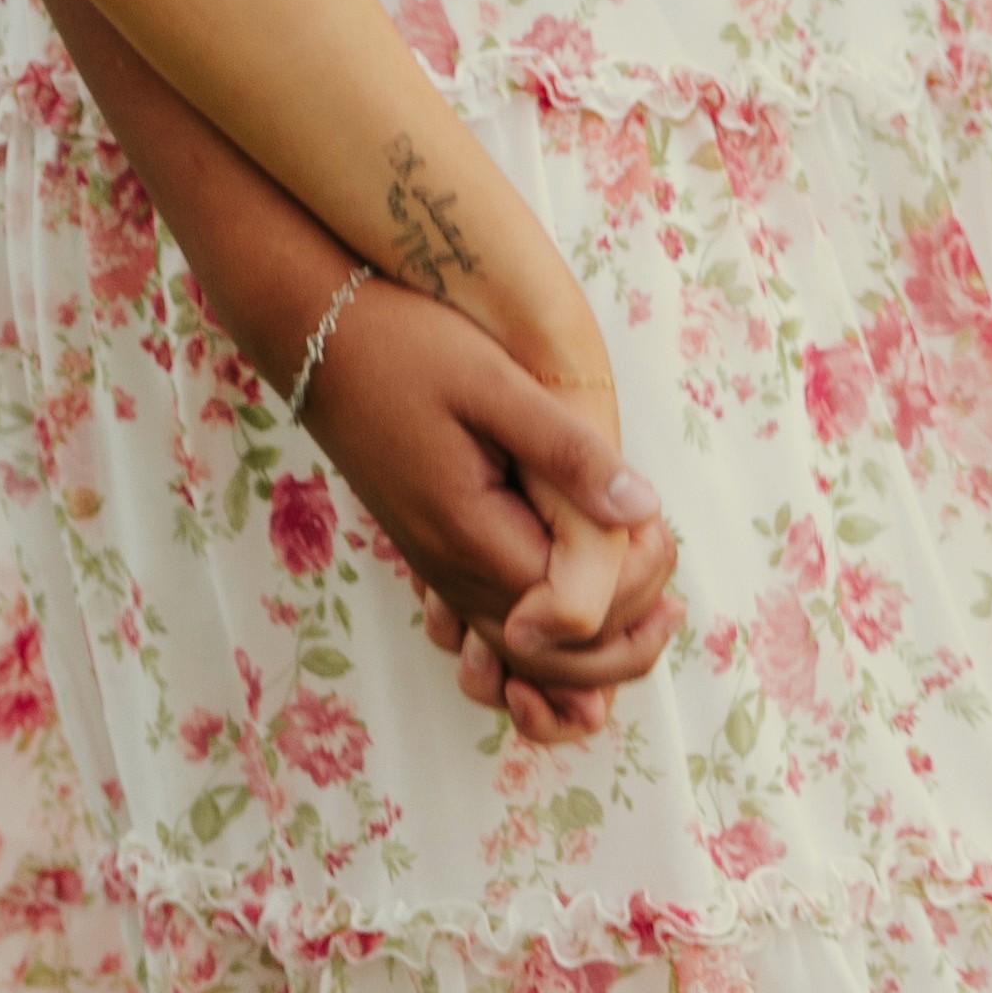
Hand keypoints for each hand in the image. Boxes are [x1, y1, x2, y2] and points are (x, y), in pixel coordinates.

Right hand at [295, 288, 678, 742]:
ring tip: (655, 616)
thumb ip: (568, 453)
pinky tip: (588, 606)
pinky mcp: (435, 552)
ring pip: (522, 652)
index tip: (656, 533)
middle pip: (548, 658)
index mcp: (469, 533)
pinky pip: (496, 627)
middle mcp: (449, 569)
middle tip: (676, 602)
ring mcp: (437, 567)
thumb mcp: (494, 382)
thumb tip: (643, 510)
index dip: (629, 590)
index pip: (571, 613)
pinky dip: (549, 638)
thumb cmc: (403, 344)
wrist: (315, 335)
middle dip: (623, 643)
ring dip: (590, 654)